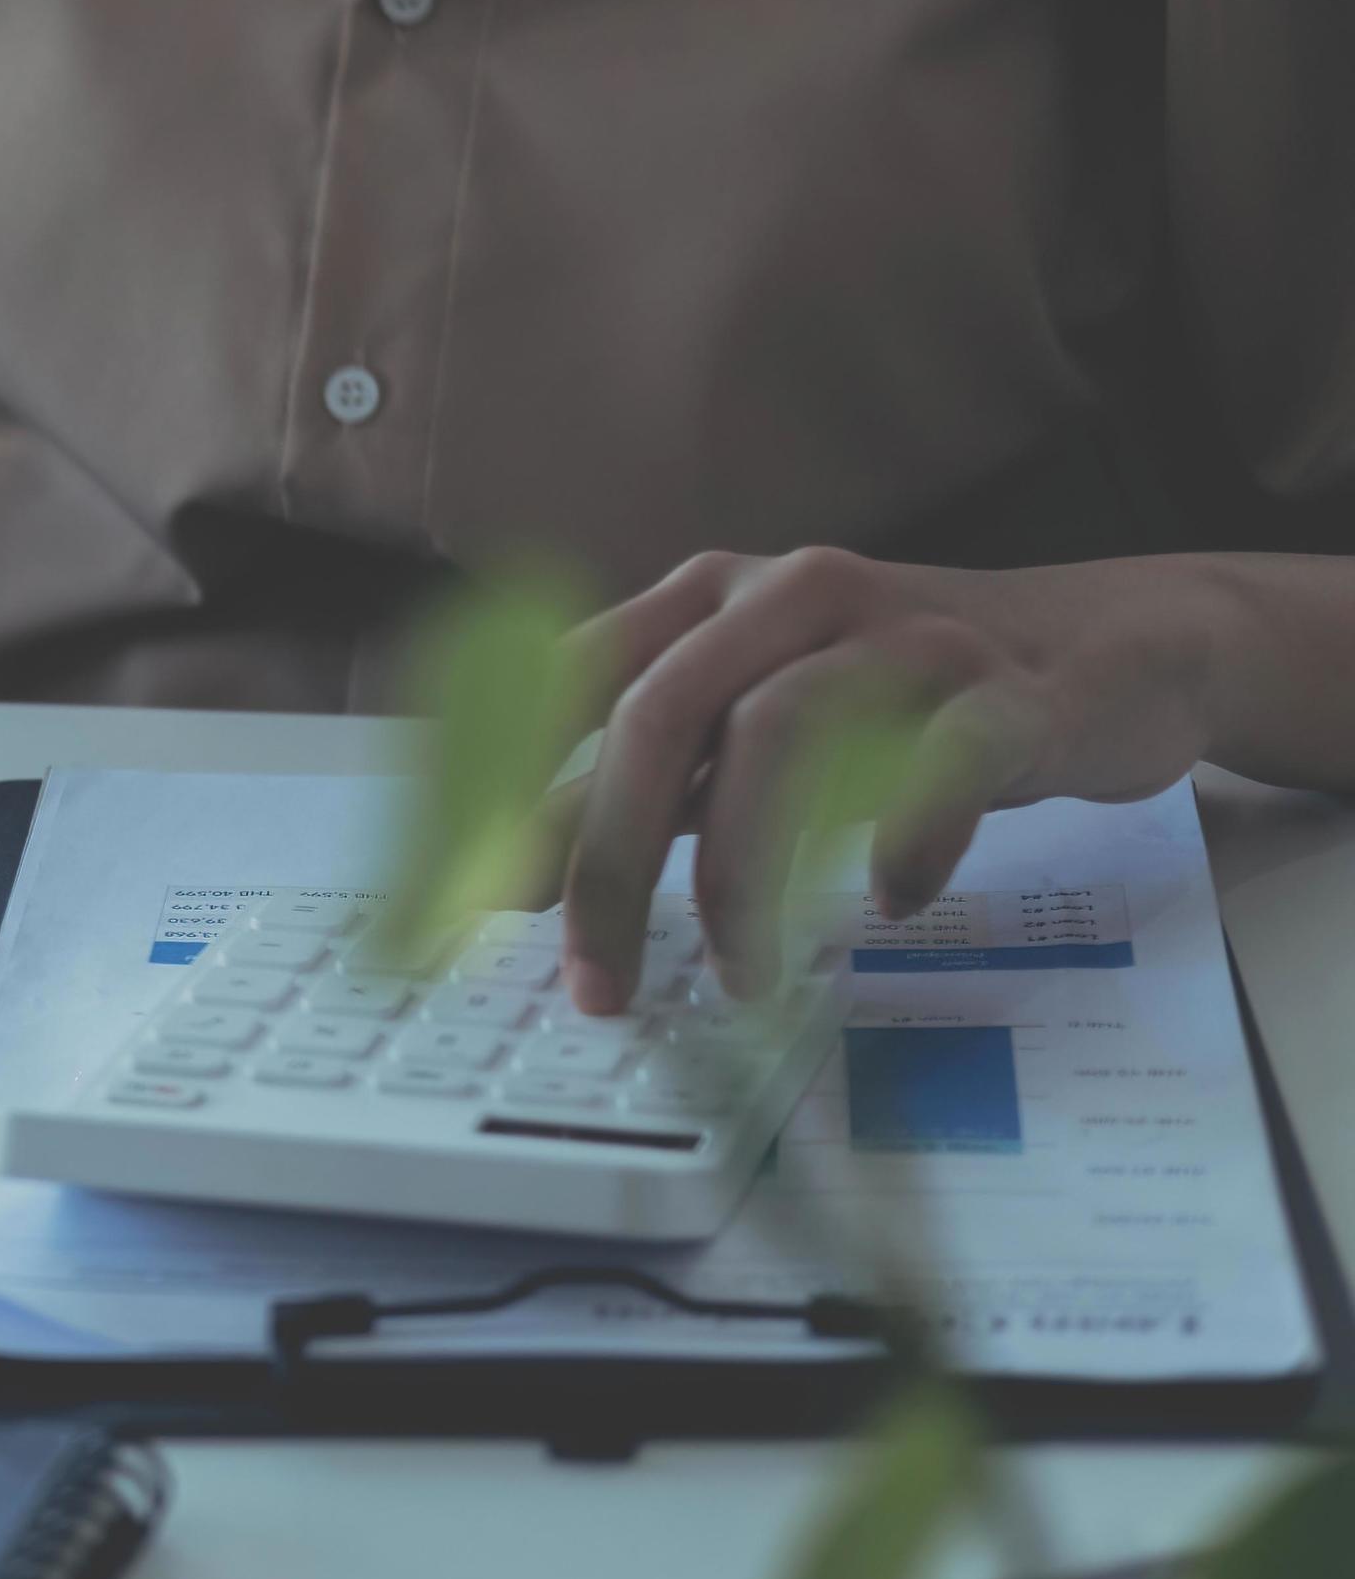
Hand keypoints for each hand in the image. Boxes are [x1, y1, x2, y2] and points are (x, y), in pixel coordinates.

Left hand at [552, 547, 1220, 1013]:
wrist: (1115, 650)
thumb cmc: (902, 702)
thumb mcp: (753, 737)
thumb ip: (645, 792)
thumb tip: (507, 872)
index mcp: (709, 600)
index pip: (570, 677)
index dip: (504, 784)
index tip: (463, 893)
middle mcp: (792, 596)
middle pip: (660, 715)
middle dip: (612, 864)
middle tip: (599, 982)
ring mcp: (905, 635)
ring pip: (783, 734)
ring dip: (744, 877)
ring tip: (743, 977)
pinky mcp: (1011, 690)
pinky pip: (941, 760)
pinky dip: (903, 839)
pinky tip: (887, 901)